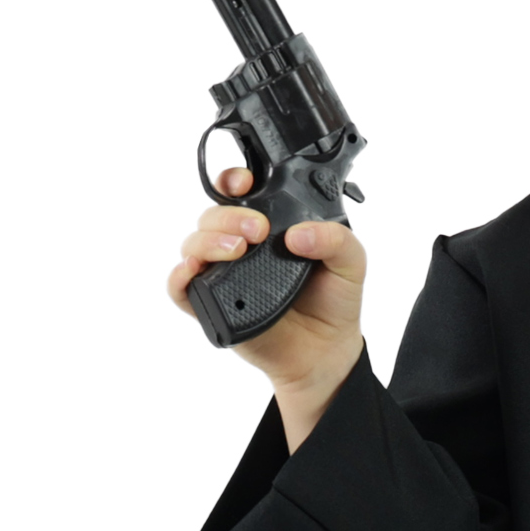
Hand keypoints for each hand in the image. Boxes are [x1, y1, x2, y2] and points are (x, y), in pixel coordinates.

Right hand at [167, 167, 364, 446]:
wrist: (326, 350)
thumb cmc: (333, 302)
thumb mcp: (351, 262)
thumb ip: (336, 238)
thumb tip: (298, 235)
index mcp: (271, 226)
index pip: (239, 192)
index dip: (235, 180)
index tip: (247, 184)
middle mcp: (242, 246)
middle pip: (213, 216)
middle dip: (228, 215)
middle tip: (257, 229)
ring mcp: (224, 274)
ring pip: (194, 245)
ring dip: (208, 240)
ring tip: (237, 249)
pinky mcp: (212, 305)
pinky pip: (180, 288)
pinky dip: (178, 277)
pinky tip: (193, 271)